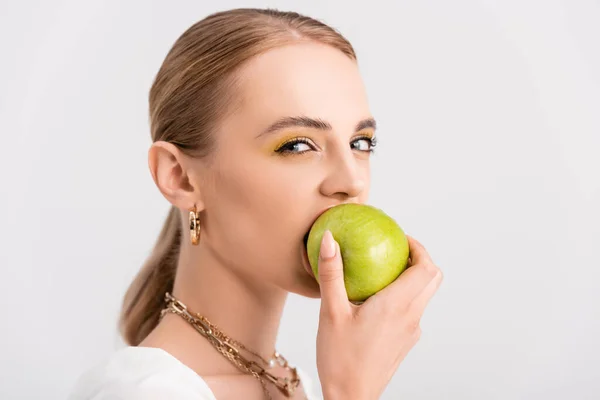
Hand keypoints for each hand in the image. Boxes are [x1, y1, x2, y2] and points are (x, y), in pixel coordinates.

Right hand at [315, 231, 442, 399]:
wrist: (351, 397)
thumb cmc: (339, 358)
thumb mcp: (330, 311)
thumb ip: (332, 273)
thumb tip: (329, 239)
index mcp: (396, 305)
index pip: (427, 268)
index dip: (419, 247)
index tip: (399, 238)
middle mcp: (411, 317)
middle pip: (433, 279)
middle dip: (420, 259)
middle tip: (394, 250)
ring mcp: (411, 331)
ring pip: (425, 295)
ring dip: (413, 278)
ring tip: (383, 271)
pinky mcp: (406, 342)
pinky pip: (413, 310)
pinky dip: (404, 296)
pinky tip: (376, 299)